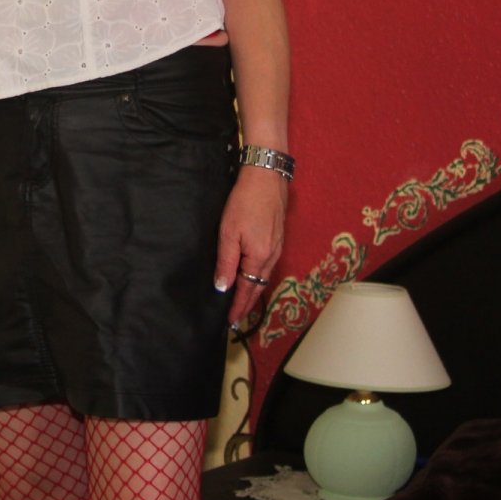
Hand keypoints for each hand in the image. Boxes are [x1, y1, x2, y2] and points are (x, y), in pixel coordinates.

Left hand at [215, 166, 286, 326]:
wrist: (266, 177)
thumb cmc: (245, 202)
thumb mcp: (229, 233)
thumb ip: (226, 262)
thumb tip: (223, 288)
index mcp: (259, 258)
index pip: (247, 290)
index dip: (238, 307)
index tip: (231, 322)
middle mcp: (272, 256)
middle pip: (258, 287)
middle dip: (247, 304)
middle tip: (237, 319)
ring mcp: (277, 247)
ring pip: (263, 277)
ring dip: (253, 291)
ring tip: (242, 302)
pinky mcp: (277, 238)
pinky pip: (267, 266)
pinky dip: (259, 277)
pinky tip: (252, 277)